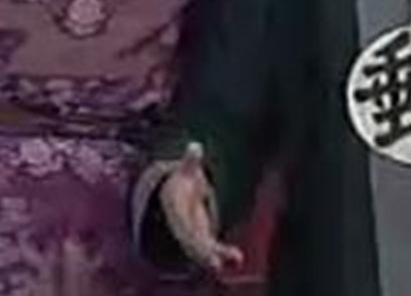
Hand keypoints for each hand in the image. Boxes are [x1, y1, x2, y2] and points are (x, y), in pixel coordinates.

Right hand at [159, 142, 244, 272]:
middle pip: (193, 245)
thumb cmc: (181, 185)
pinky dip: (225, 255)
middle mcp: (184, 230)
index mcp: (178, 214)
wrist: (173, 200)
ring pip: (204, 252)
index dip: (191, 236)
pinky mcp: (204, 240)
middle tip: (215, 263)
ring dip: (218, 256)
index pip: (184, 227)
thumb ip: (190, 162)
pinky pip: (214, 250)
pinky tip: (236, 258)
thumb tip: (195, 146)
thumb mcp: (184, 173)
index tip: (199, 246)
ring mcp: (193, 237)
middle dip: (204, 254)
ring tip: (235, 258)